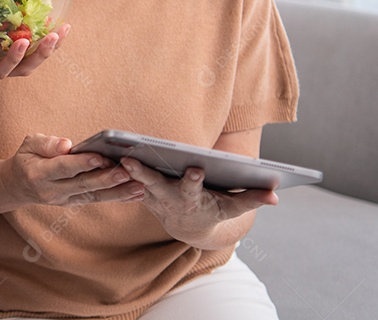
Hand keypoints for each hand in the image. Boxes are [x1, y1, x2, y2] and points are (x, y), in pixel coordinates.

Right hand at [5, 134, 147, 205]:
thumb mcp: (29, 144)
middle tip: (127, 173)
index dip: (82, 163)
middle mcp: (53, 190)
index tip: (100, 157)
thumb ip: (46, 144)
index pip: (63, 167)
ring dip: (118, 193)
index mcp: (40, 173)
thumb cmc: (27, 158)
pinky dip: (118, 197)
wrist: (18, 185)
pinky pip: (97, 200)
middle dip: (106, 180)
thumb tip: (66, 145)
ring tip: (139, 187)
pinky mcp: (74, 203)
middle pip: (83, 185)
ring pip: (94, 196)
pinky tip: (136, 194)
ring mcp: (65, 200)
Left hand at [119, 157, 276, 245]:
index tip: (196, 168)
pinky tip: (101, 151)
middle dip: (142, 173)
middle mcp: (168, 198)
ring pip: (133, 181)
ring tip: (107, 150)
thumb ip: (252, 199)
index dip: (193, 179)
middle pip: (153, 184)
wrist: (189, 227)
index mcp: (192, 199)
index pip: (192, 189)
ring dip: (120, 169)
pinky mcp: (140, 191)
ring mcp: (151, 196)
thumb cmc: (214, 210)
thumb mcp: (233, 208)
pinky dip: (113, 170)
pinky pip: (124, 180)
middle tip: (129, 160)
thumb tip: (276, 195)